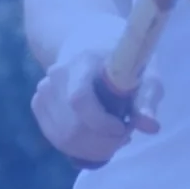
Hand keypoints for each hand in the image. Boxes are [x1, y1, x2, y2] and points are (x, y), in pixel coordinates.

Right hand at [30, 47, 163, 166]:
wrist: (91, 39)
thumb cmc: (123, 57)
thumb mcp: (145, 68)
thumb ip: (148, 95)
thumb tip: (151, 127)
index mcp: (83, 61)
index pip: (80, 99)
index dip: (100, 123)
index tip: (123, 128)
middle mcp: (57, 75)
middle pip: (71, 128)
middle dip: (102, 143)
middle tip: (124, 136)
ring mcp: (44, 90)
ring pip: (62, 138)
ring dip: (92, 148)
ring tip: (113, 137)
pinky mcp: (38, 103)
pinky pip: (56, 138)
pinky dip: (78, 146)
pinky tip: (96, 136)